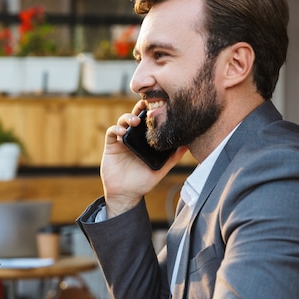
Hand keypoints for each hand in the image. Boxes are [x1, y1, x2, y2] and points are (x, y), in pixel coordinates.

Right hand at [102, 101, 186, 217]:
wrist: (126, 194)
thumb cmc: (143, 182)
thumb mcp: (161, 170)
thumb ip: (172, 158)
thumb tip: (187, 145)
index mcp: (145, 141)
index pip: (148, 122)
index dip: (152, 111)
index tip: (159, 104)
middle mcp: (134, 138)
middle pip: (135, 116)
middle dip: (139, 108)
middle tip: (146, 104)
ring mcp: (122, 141)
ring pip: (123, 121)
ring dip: (128, 117)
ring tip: (135, 121)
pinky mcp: (111, 146)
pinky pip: (111, 132)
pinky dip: (116, 129)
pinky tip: (122, 131)